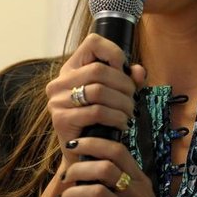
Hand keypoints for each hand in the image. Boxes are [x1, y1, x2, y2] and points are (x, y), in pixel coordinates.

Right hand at [45, 33, 145, 167]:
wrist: (84, 154)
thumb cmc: (101, 119)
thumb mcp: (116, 93)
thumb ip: (129, 79)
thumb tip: (139, 71)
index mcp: (72, 68)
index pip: (92, 42)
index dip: (114, 52)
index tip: (124, 70)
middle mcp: (60, 82)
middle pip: (99, 70)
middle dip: (124, 84)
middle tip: (133, 99)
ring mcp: (57, 100)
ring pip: (99, 91)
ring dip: (122, 103)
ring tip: (130, 113)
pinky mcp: (61, 119)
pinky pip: (96, 112)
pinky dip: (116, 117)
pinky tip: (122, 124)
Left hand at [59, 137, 154, 196]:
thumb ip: (116, 182)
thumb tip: (88, 164)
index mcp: (140, 179)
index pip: (120, 150)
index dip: (95, 142)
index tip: (75, 144)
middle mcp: (139, 188)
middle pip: (111, 157)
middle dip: (83, 156)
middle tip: (67, 168)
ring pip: (102, 176)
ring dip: (78, 174)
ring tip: (65, 186)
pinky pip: (96, 195)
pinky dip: (76, 194)